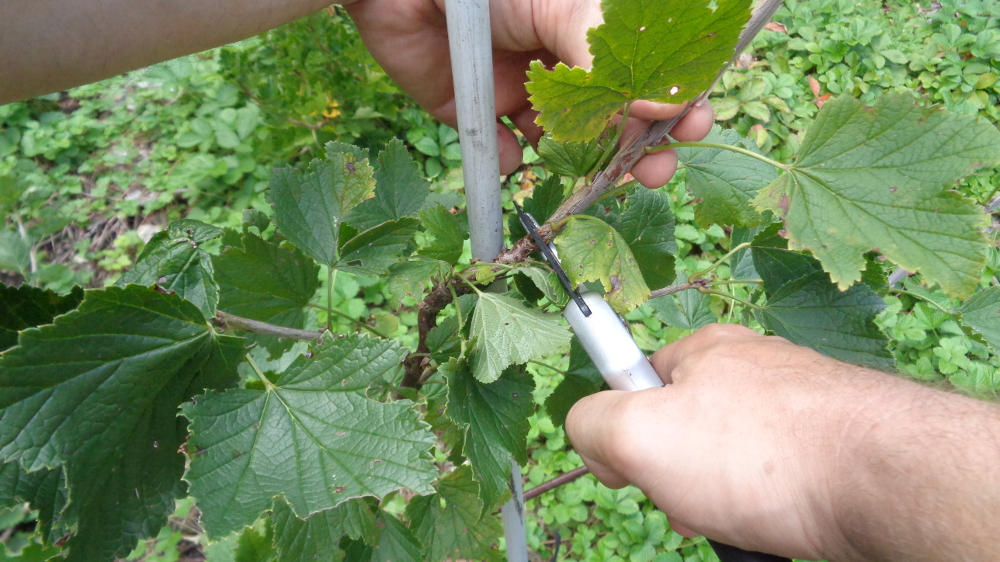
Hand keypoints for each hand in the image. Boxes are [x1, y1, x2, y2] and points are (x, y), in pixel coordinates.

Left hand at [342, 0, 713, 185]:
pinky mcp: (478, 116)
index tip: (692, 126)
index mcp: (589, 31)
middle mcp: (561, 64)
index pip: (646, 74)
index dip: (674, 102)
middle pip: (613, 117)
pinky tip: (514, 153)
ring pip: (565, 143)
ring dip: (583, 165)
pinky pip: (504, 153)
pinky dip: (511, 163)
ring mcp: (521, 91)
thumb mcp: (564, 9)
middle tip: (653, 171)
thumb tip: (667, 105)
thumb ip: (610, 60)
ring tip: (593, 179)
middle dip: (638, 147)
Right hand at [565, 324, 876, 559]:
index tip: (635, 465)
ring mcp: (800, 407)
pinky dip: (768, 509)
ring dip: (721, 500)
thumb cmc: (760, 452)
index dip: (622, 430)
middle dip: (677, 477)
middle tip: (692, 501)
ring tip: (741, 517)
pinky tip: (778, 523)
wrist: (885, 480)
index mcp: (705, 349)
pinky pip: (778, 482)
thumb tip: (592, 433)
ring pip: (733, 463)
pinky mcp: (836, 446)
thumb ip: (590, 424)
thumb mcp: (638, 435)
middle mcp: (755, 369)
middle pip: (686, 428)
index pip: (636, 379)